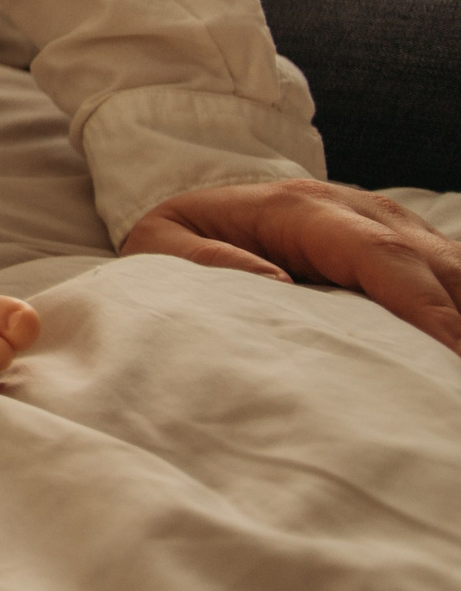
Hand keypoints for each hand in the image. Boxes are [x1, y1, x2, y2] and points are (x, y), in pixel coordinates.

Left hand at [120, 179, 460, 353]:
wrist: (194, 215)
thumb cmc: (178, 241)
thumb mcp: (160, 246)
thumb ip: (203, 263)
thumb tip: (274, 285)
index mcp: (300, 208)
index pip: (379, 254)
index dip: (423, 306)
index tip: (449, 355)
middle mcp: (356, 208)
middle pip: (436, 262)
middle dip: (460, 319)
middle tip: (455, 382)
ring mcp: (388, 224)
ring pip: (454, 269)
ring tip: (453, 376)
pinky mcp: (404, 247)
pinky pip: (450, 278)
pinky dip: (458, 310)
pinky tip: (451, 355)